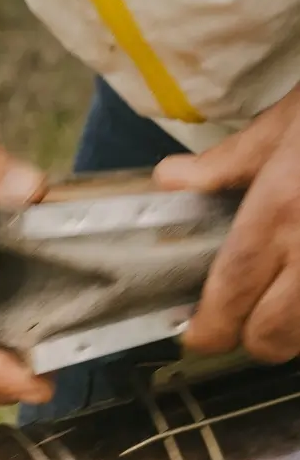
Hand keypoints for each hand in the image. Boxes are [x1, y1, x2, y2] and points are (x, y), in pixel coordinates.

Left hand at [157, 86, 299, 360]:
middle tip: (250, 309)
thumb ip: (229, 163)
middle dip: (254, 334)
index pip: (229, 299)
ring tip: (292, 292)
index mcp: (283, 209)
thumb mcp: (290, 119)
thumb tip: (172, 182)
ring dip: (296, 328)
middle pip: (270, 339)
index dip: (206, 330)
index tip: (198, 331)